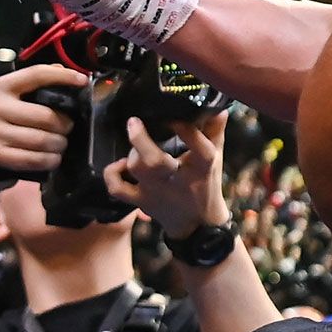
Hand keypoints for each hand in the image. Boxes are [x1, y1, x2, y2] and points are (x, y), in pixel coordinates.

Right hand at [0, 63, 90, 179]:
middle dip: (65, 124)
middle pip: (46, 116)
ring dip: (59, 144)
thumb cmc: (3, 117)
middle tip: (67, 127)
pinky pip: (34, 159)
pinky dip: (50, 159)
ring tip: (60, 142)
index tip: (82, 80)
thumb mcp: (11, 95)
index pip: (36, 75)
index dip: (63, 77)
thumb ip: (35, 82)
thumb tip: (64, 72)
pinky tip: (52, 156)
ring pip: (43, 140)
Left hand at [104, 112, 228, 235]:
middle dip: (141, 140)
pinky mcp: (141, 201)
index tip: (176, 115)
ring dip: (133, 154)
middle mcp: (178, 180)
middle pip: (155, 161)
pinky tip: (119, 164)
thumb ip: (215, 131)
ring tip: (136, 145)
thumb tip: (219, 107)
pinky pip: (118, 189)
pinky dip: (112, 174)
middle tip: (134, 121)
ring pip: (137, 169)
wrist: (196, 225)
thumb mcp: (216, 158)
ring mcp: (156, 192)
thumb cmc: (206, 184)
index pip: (199, 148)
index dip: (188, 131)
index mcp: (202, 168)